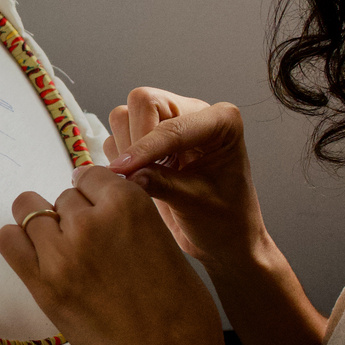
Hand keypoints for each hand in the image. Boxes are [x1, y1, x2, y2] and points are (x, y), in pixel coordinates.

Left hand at [0, 165, 228, 344]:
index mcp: (129, 202)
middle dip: (73, 215)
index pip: (90, 175)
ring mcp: (63, 252)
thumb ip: (128, 217)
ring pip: (30, 211)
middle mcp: (92, 220)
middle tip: (90, 247)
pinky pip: (8, 240)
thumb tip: (100, 205)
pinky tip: (36, 256)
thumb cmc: (180, 309)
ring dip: (45, 226)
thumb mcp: (163, 242)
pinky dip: (17, 241)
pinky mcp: (43, 284)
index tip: (98, 211)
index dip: (94, 194)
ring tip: (63, 252)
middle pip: (63, 196)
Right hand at [105, 88, 268, 274]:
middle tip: (135, 177)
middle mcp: (193, 113)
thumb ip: (163, 185)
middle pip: (143, 102)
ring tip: (140, 181)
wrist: (225, 241)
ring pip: (125, 116)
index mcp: (221, 121)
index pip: (173, 124)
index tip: (124, 170)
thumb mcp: (196, 205)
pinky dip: (119, 157)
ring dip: (124, 148)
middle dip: (134, 141)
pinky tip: (137, 181)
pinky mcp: (149, 139)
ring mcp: (169, 123)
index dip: (146, 148)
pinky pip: (119, 135)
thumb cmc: (226, 222)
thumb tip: (127, 174)